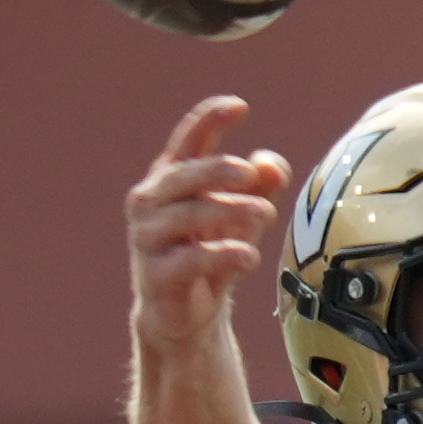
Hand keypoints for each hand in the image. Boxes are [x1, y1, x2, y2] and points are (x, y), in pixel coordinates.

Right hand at [128, 96, 290, 351]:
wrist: (185, 316)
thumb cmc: (210, 256)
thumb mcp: (240, 218)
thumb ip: (259, 188)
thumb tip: (274, 166)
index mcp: (170, 179)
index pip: (187, 140)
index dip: (209, 119)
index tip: (240, 106)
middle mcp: (151, 202)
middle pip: (184, 175)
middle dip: (218, 170)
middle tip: (252, 173)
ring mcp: (148, 238)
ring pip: (187, 215)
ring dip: (229, 211)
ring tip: (267, 214)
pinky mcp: (155, 275)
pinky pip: (189, 259)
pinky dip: (221, 255)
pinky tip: (250, 256)